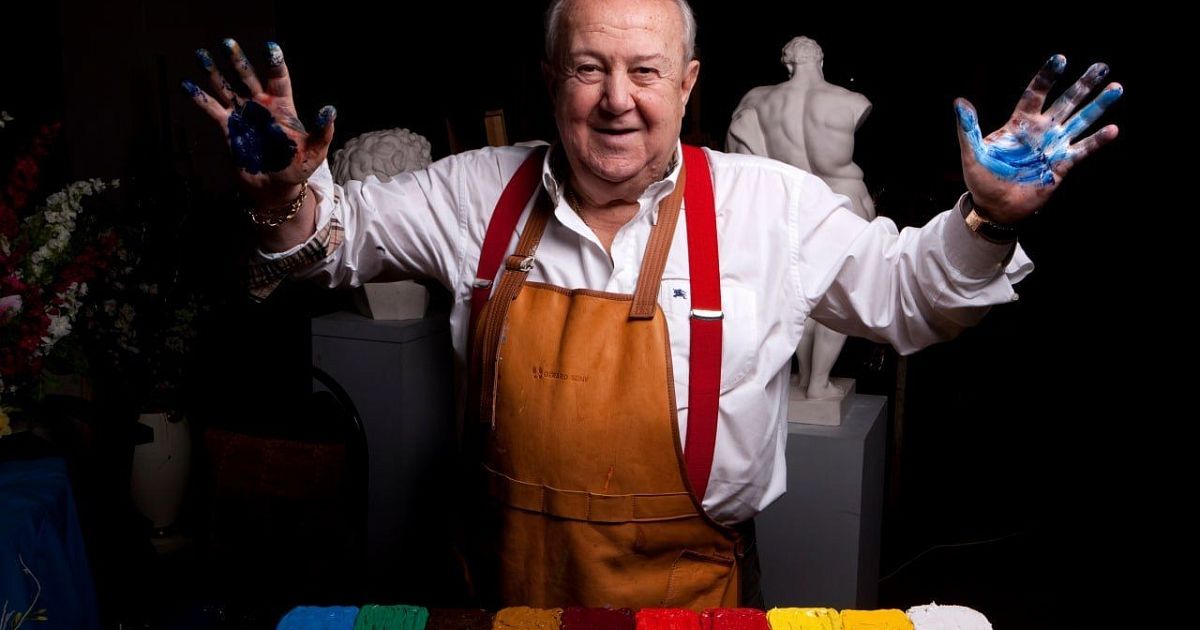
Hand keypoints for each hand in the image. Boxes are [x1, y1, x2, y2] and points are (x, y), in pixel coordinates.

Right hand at [183, 39, 334, 206]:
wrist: (276, 188)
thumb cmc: (298, 168)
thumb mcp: (315, 150)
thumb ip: (323, 130)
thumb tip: (329, 110)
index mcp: (283, 106)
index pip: (278, 79)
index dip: (274, 63)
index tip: (270, 46)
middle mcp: (261, 105)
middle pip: (247, 76)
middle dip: (238, 60)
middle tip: (227, 42)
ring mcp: (243, 115)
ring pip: (226, 87)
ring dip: (213, 72)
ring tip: (201, 54)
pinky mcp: (228, 128)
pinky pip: (212, 109)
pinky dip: (199, 98)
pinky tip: (187, 85)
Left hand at [954, 54, 1121, 223]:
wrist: (996, 207)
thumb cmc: (982, 179)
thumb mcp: (972, 153)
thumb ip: (968, 128)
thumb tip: (959, 103)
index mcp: (1020, 123)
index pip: (1036, 94)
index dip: (1047, 77)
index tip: (1060, 59)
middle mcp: (1041, 130)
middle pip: (1066, 101)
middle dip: (1083, 85)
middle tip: (1102, 67)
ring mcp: (1054, 146)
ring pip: (1080, 120)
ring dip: (1098, 105)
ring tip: (1116, 88)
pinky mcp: (1062, 164)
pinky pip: (1082, 149)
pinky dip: (1097, 140)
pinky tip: (1112, 130)